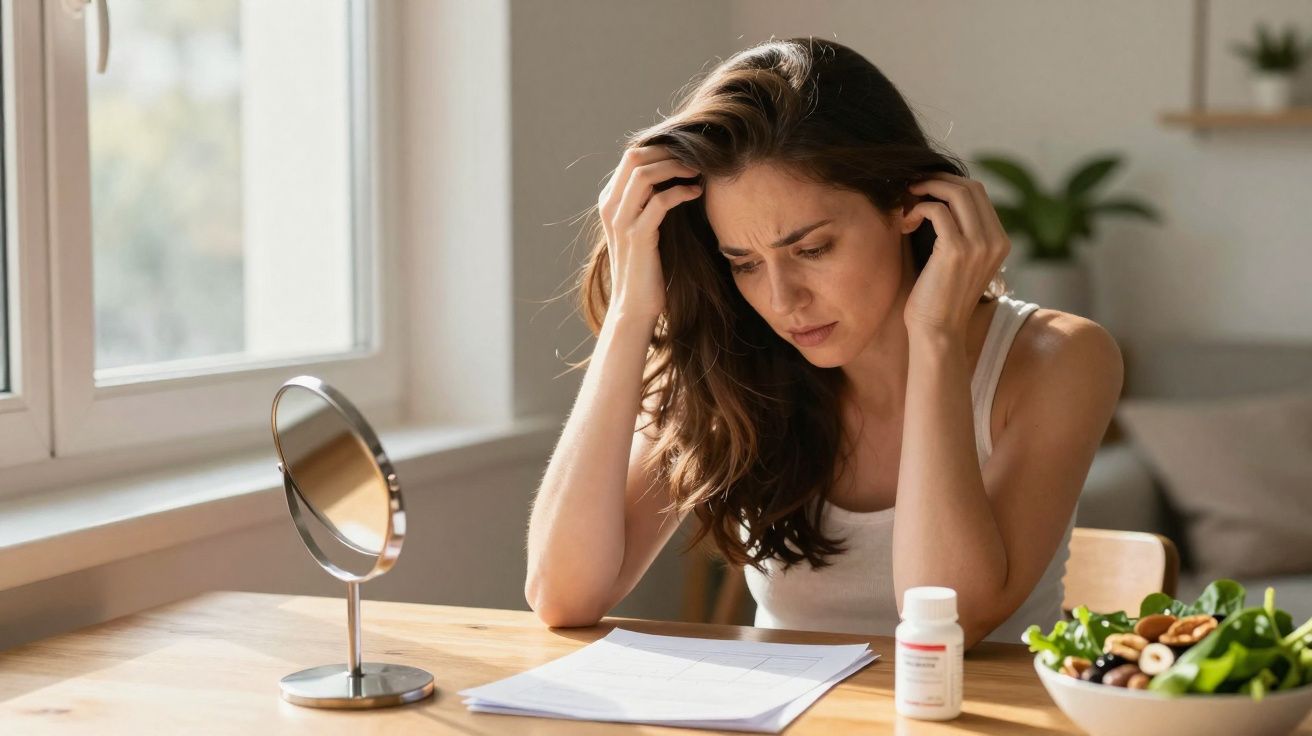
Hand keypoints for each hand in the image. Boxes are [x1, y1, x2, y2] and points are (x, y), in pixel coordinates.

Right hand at [597, 145, 702, 321]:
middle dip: (668, 152)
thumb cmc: (645, 266)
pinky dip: (682, 191)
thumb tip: (671, 171)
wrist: (634, 305)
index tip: (686, 152)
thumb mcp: (642, 226)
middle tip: (695, 158)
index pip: (631, 157)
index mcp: (609, 201)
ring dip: (676, 167)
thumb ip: (647, 200)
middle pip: (635, 158)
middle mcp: (610, 207)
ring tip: (698, 171)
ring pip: (645, 174)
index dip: (660, 148)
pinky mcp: (638, 236)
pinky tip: (697, 193)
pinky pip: (660, 200)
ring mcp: (621, 221)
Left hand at [901, 172, 1010, 338]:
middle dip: (937, 180)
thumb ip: (961, 233)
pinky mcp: (956, 250)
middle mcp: (995, 241)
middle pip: (970, 187)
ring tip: (907, 203)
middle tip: (912, 187)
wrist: (938, 332)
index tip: (925, 187)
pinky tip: (905, 224)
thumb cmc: (940, 299)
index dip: (949, 183)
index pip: (979, 193)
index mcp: (1000, 242)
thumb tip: (939, 201)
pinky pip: (936, 210)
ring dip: (926, 191)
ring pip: (955, 193)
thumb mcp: (960, 262)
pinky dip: (917, 210)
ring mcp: (979, 244)